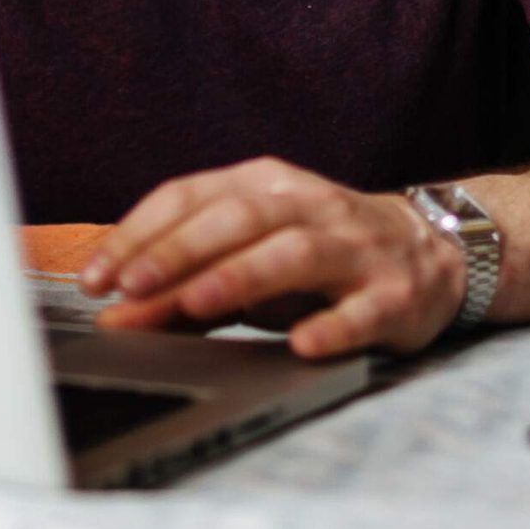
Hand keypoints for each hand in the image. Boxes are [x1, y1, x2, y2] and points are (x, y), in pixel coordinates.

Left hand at [77, 157, 464, 358]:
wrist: (431, 255)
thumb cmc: (321, 257)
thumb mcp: (250, 261)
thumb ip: (184, 286)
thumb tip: (117, 314)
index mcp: (267, 185)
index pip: (191, 195)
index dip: (140, 232)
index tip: (97, 275)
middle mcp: (309, 206)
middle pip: (238, 218)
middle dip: (179, 251)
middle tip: (132, 287)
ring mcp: (355, 248)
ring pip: (294, 253)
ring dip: (242, 276)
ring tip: (197, 304)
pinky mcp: (393, 294)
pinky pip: (361, 309)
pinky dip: (331, 325)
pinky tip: (302, 343)